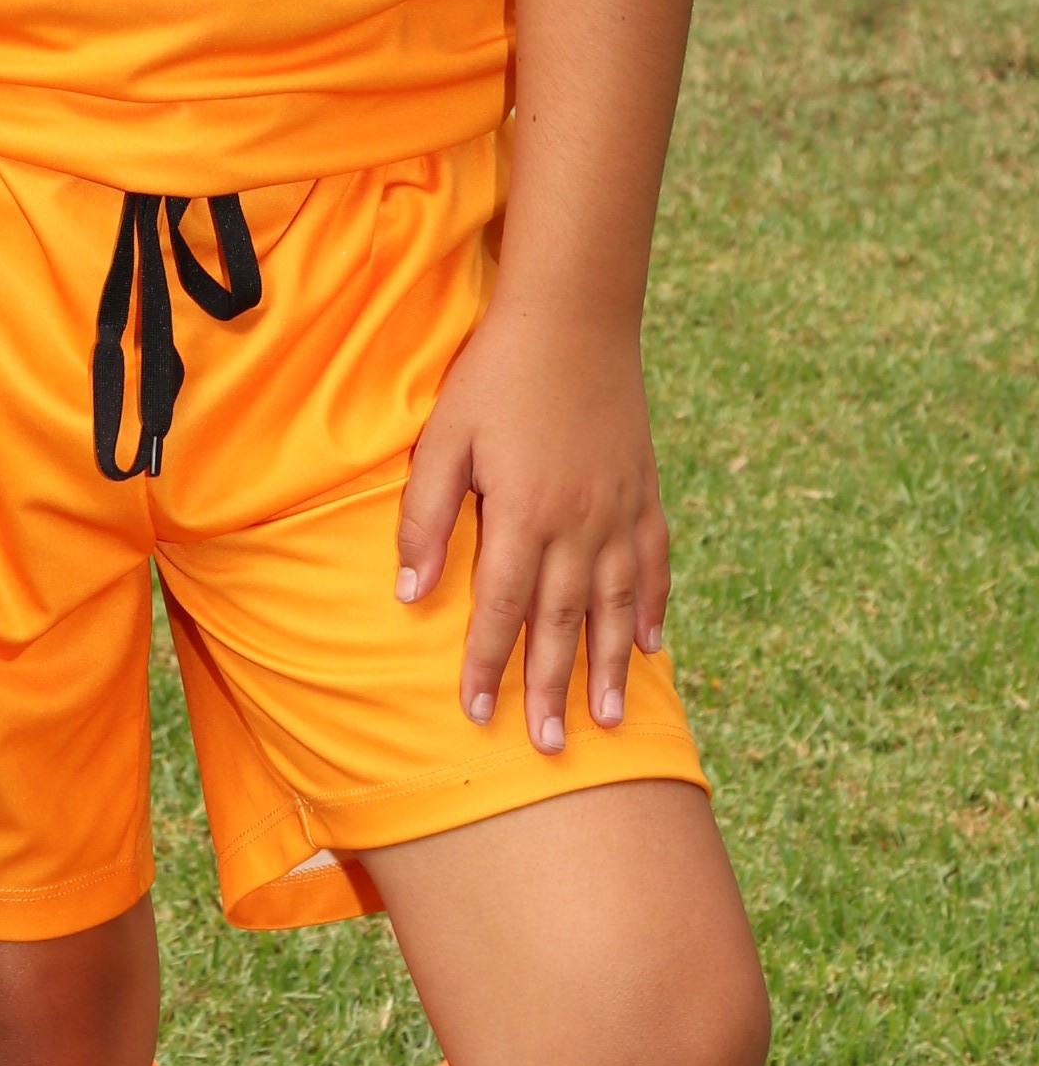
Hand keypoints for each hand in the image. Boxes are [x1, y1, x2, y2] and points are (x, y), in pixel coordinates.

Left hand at [395, 301, 671, 754]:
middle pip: (563, 622)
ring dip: (607, 667)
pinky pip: (655, 563)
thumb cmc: (495, 374)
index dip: (487, 664)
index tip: (477, 716)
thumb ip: (427, 517)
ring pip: (616, 606)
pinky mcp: (646, 491)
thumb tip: (410, 594)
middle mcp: (581, 523)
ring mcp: (621, 509)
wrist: (574, 316)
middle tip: (546, 749)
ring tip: (603, 720)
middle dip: (550, 688)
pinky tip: (651, 647)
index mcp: (525, 512)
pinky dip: (654, 608)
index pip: (503, 608)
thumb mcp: (444, 437)